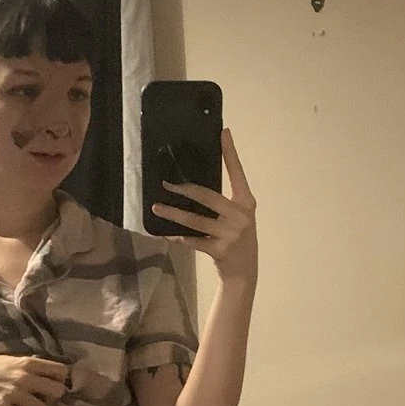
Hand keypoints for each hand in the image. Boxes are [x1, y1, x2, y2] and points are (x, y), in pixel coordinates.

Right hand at [0, 352, 68, 405]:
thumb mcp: (11, 360)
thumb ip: (30, 365)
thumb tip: (50, 371)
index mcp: (28, 363)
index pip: (61, 371)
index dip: (60, 380)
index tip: (52, 385)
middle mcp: (24, 377)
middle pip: (58, 391)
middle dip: (52, 398)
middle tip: (41, 400)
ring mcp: (14, 392)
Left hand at [151, 128, 257, 284]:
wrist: (244, 272)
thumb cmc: (238, 239)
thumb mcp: (238, 217)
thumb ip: (224, 203)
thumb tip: (193, 186)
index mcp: (246, 202)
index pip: (237, 173)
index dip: (230, 152)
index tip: (223, 133)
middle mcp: (241, 216)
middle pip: (208, 196)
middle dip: (184, 189)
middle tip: (166, 183)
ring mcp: (231, 234)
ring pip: (195, 219)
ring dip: (173, 213)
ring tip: (157, 207)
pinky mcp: (219, 250)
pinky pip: (192, 240)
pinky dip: (176, 236)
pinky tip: (164, 232)